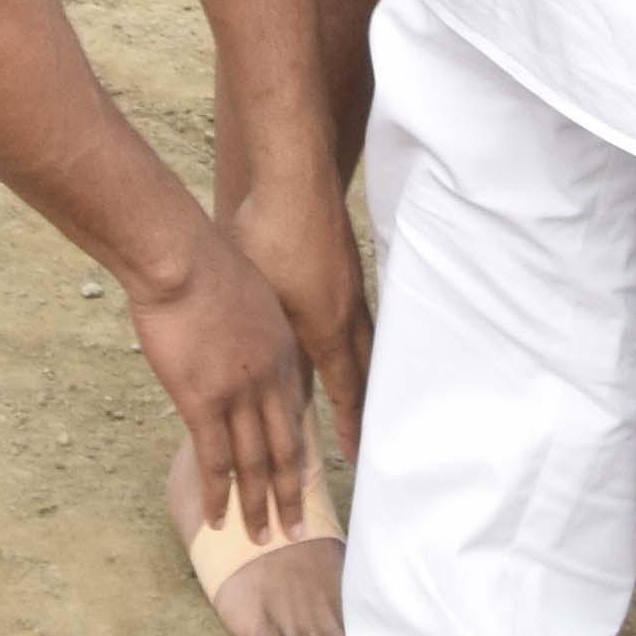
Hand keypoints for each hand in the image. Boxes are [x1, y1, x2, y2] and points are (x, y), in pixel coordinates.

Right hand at [129, 226, 319, 547]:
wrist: (182, 259)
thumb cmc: (206, 264)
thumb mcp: (249, 295)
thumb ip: (252, 327)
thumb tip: (241, 340)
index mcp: (284, 353)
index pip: (296, 415)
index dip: (300, 452)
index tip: (304, 479)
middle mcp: (270, 381)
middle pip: (287, 450)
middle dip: (292, 495)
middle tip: (296, 530)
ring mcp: (239, 395)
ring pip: (255, 464)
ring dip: (258, 506)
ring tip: (260, 538)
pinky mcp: (203, 402)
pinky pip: (215, 460)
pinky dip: (218, 494)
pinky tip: (218, 518)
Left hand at [220, 173, 369, 445]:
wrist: (294, 177)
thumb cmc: (268, 236)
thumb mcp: (262, 301)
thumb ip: (274, 345)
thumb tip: (281, 389)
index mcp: (326, 328)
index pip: (343, 391)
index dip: (350, 426)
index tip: (355, 458)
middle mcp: (348, 314)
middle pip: (365, 372)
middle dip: (367, 409)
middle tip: (373, 439)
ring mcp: (353, 288)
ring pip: (368, 345)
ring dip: (368, 375)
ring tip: (369, 400)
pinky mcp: (350, 267)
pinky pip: (363, 318)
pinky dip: (361, 342)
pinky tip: (351, 340)